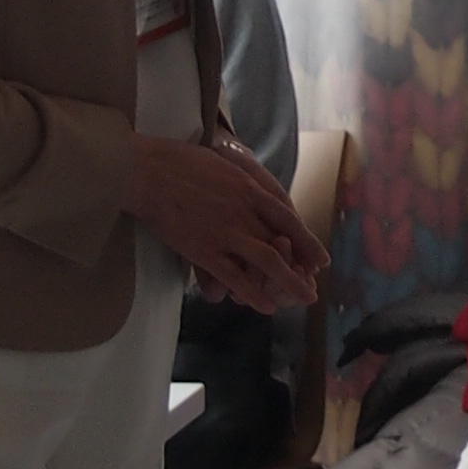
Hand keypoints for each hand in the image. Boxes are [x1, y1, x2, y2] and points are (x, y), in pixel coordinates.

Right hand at [124, 134, 326, 310]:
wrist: (147, 170)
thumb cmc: (179, 162)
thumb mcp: (224, 164)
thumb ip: (241, 182)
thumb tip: (251, 191)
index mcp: (251, 188)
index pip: (288, 219)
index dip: (307, 242)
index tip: (320, 259)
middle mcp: (246, 211)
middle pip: (284, 244)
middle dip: (301, 268)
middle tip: (313, 287)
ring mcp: (227, 232)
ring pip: (268, 262)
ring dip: (289, 283)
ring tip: (302, 299)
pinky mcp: (204, 250)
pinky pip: (234, 277)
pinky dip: (252, 293)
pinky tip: (264, 306)